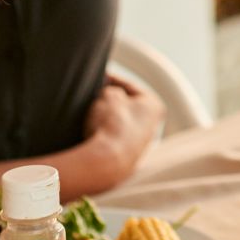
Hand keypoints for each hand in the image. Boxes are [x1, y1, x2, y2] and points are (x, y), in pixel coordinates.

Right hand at [81, 73, 165, 191]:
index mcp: (153, 106)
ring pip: (116, 125)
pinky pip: (109, 141)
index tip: (96, 77)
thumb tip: (108, 95)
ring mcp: (138, 146)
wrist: (105, 162)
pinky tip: (88, 133)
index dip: (110, 79)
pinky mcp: (124, 160)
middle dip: (107, 101)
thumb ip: (110, 90)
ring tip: (86, 115)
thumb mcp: (108, 96)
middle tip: (90, 97)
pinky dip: (100, 135)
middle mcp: (150, 127)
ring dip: (102, 119)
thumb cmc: (111, 124)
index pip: (129, 86)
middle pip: (124, 106)